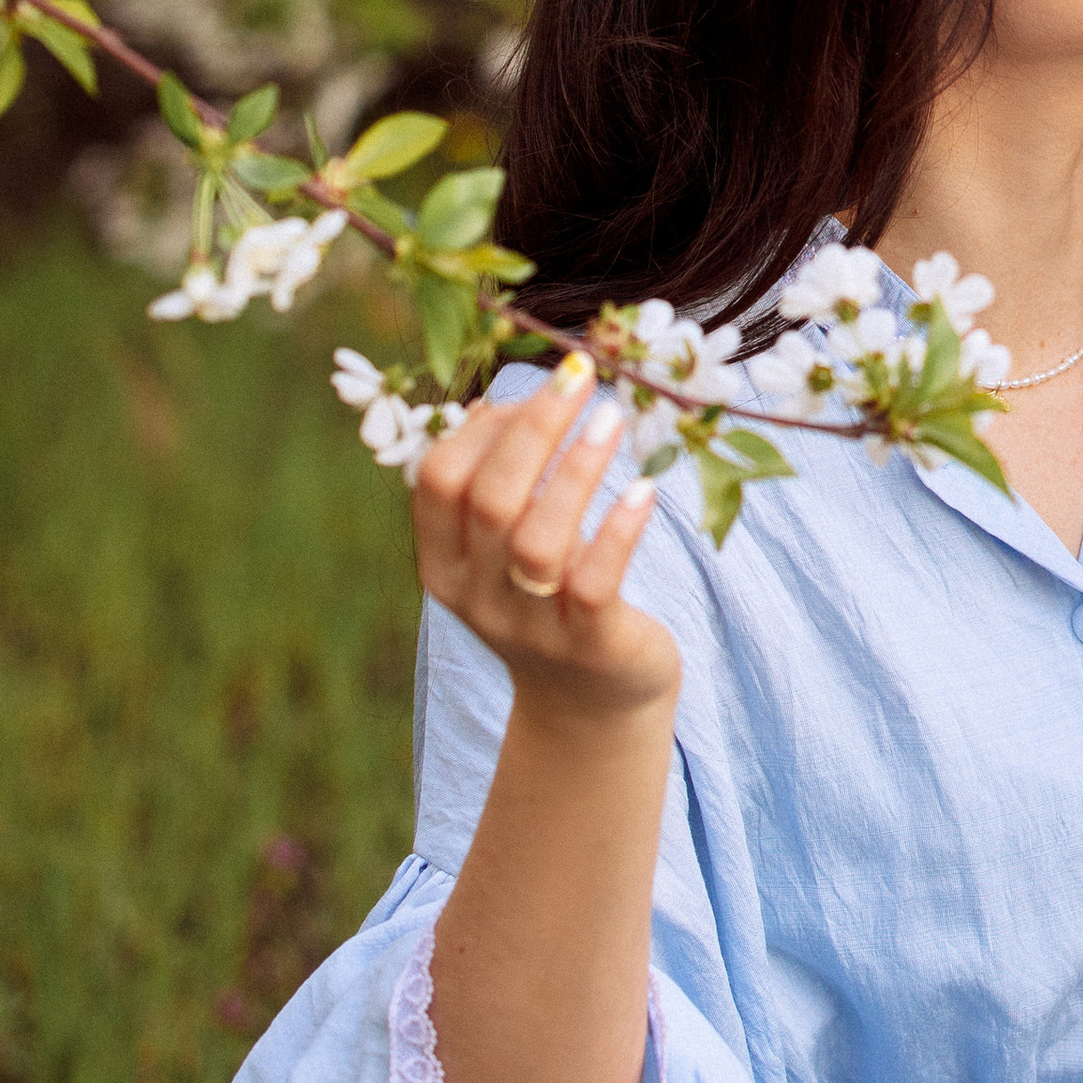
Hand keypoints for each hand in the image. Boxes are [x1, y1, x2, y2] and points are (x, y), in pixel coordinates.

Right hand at [413, 356, 680, 721]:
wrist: (590, 708)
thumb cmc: (551, 604)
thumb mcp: (505, 552)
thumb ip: (497, 489)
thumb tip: (492, 406)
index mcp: (445, 566)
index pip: (437, 482)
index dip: (482, 426)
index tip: (535, 386)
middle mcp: (477, 597)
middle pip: (488, 499)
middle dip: (533, 427)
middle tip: (580, 374)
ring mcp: (531, 625)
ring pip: (537, 540)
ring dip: (576, 470)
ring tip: (612, 416)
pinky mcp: (590, 643)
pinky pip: (595, 582)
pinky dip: (618, 530)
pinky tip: (645, 488)